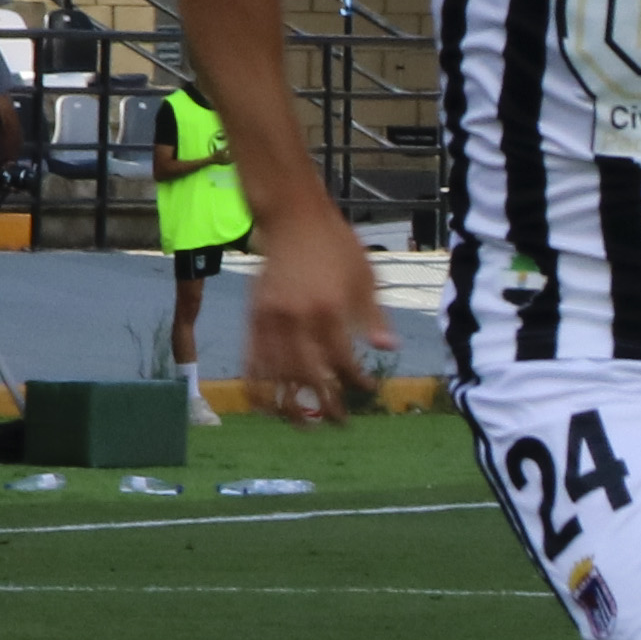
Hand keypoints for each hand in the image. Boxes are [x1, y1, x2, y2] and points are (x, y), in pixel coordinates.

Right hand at [238, 204, 393, 427]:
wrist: (292, 216)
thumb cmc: (336, 244)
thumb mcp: (366, 276)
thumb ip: (374, 316)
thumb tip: (389, 348)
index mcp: (329, 309)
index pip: (343, 360)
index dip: (356, 380)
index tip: (368, 389)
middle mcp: (297, 318)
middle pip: (309, 375)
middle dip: (325, 403)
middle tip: (339, 420)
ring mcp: (270, 319)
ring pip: (276, 375)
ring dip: (289, 404)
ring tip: (304, 423)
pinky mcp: (252, 317)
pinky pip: (251, 361)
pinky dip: (257, 386)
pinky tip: (266, 405)